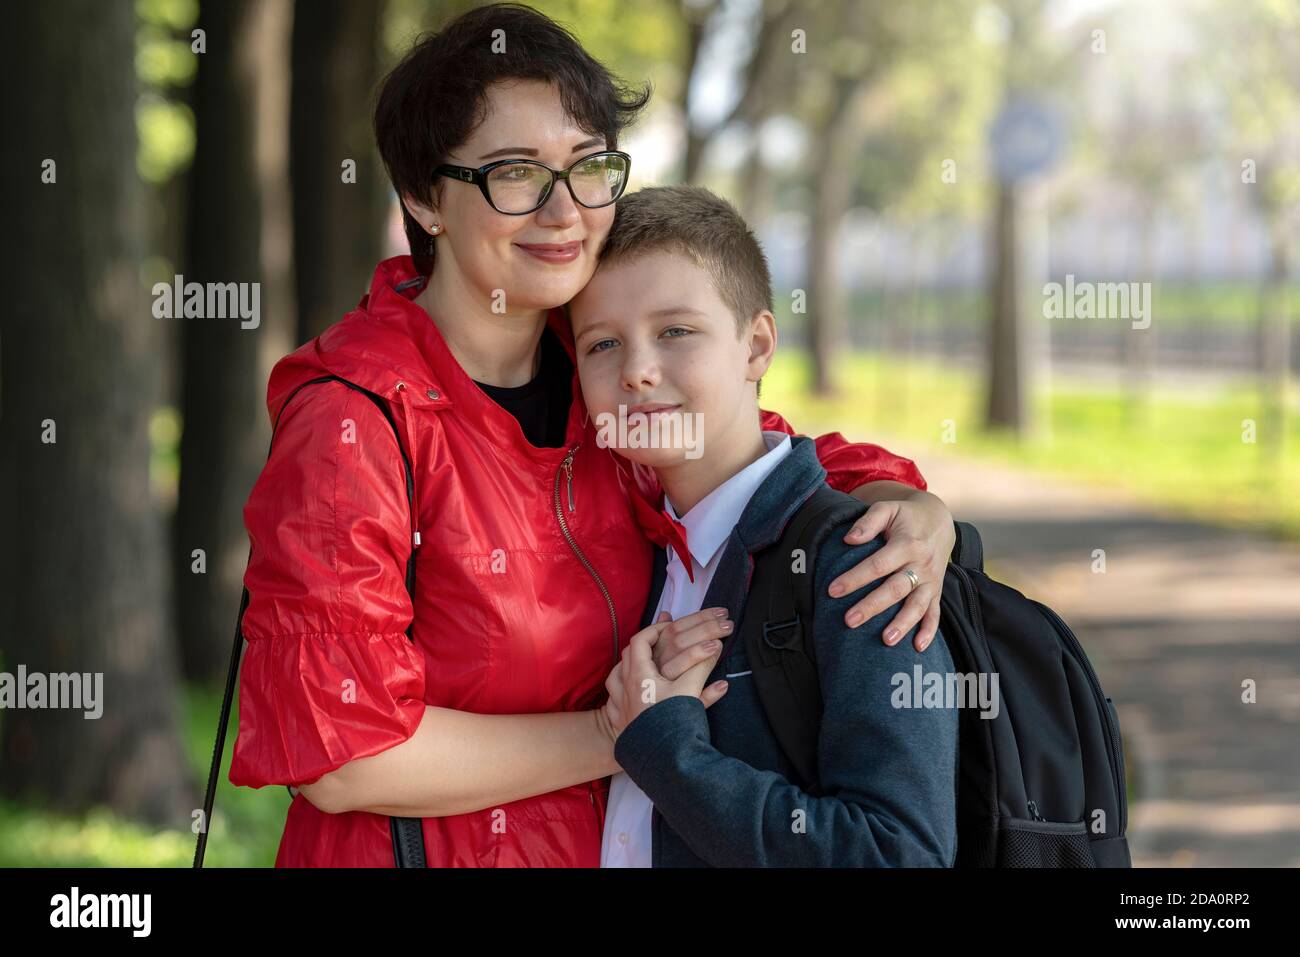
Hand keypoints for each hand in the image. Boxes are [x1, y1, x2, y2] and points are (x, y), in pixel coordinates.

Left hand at [602, 613, 728, 738]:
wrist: (661, 761)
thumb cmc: (673, 724)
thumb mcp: (690, 691)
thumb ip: (702, 666)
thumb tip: (716, 646)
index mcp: (639, 676)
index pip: (640, 641)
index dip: (653, 630)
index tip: (666, 627)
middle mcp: (624, 688)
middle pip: (627, 657)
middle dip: (642, 646)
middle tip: (657, 643)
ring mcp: (619, 706)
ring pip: (616, 678)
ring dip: (627, 669)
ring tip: (640, 666)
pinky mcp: (620, 724)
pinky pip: (614, 702)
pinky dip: (620, 695)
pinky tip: (628, 696)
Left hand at [827, 492, 953, 651]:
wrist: (939, 521)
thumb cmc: (905, 516)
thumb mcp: (888, 508)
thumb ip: (869, 521)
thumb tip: (848, 539)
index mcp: (907, 544)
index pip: (877, 564)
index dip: (855, 578)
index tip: (832, 590)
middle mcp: (922, 564)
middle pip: (896, 588)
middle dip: (872, 606)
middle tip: (850, 621)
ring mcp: (931, 580)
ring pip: (918, 605)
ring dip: (903, 624)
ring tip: (885, 641)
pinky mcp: (937, 591)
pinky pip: (936, 614)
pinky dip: (929, 631)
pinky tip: (917, 647)